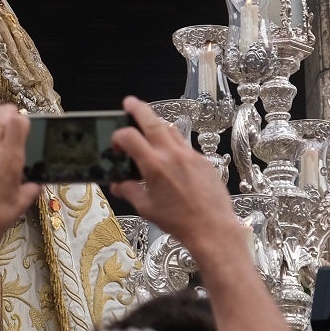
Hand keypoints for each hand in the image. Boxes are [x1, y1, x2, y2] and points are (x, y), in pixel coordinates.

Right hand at [107, 96, 247, 269]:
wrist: (213, 228)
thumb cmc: (178, 221)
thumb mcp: (147, 209)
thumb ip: (130, 191)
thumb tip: (118, 185)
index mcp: (154, 165)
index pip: (129, 137)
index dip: (118, 137)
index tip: (116, 145)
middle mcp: (172, 154)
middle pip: (152, 121)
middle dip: (138, 108)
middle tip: (129, 102)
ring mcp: (190, 154)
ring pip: (170, 129)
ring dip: (157, 124)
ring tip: (148, 126)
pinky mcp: (203, 160)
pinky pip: (185, 144)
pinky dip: (173, 143)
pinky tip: (170, 155)